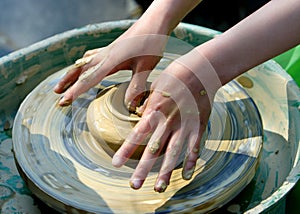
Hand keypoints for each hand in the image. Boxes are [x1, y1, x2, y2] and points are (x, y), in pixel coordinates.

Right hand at [54, 24, 167, 109]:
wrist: (154, 22)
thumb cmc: (151, 42)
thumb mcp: (146, 66)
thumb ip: (136, 86)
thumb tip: (129, 106)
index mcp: (111, 60)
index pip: (89, 78)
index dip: (75, 91)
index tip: (64, 101)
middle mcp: (105, 55)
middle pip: (81, 69)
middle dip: (68, 82)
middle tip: (57, 94)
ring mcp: (107, 51)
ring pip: (84, 63)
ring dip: (72, 73)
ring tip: (64, 83)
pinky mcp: (112, 49)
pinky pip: (91, 57)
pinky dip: (83, 64)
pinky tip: (84, 66)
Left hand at [112, 55, 217, 191]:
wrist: (199, 69)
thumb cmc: (173, 76)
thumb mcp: (154, 88)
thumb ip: (148, 106)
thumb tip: (141, 117)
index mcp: (155, 110)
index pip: (137, 134)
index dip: (126, 150)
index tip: (115, 164)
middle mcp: (168, 121)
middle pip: (154, 148)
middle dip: (143, 168)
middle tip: (134, 185)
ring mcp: (184, 125)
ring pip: (174, 152)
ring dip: (165, 171)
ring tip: (158, 188)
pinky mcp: (198, 126)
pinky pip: (194, 147)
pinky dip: (191, 162)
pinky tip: (186, 176)